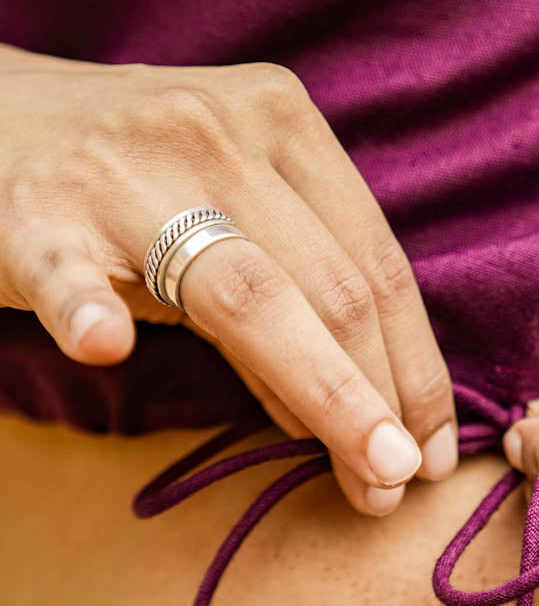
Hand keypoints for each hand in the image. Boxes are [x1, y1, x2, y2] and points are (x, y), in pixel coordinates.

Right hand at [0, 44, 457, 514]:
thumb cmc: (134, 184)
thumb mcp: (234, 219)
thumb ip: (295, 306)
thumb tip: (360, 420)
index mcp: (282, 121)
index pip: (377, 262)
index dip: (418, 366)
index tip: (431, 450)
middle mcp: (218, 131)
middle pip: (332, 288)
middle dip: (382, 400)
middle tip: (399, 485)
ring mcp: (124, 166)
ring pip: (250, 294)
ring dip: (323, 394)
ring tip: (365, 474)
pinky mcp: (32, 206)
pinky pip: (67, 267)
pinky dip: (87, 306)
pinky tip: (105, 346)